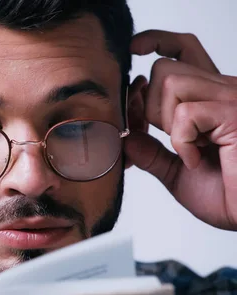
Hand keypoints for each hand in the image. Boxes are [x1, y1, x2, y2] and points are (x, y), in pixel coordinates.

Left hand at [125, 30, 236, 230]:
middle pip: (164, 68)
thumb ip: (151, 152)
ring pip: (170, 80)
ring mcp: (231, 98)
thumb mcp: (176, 172)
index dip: (156, 41)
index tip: (134, 48)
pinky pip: (185, 112)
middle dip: (149, 108)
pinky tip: (197, 159)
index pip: (184, 49)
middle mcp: (223, 91)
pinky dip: (181, 141)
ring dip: (166, 122)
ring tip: (188, 148)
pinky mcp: (235, 113)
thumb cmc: (228, 196)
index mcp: (210, 99)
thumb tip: (125, 136)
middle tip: (170, 139)